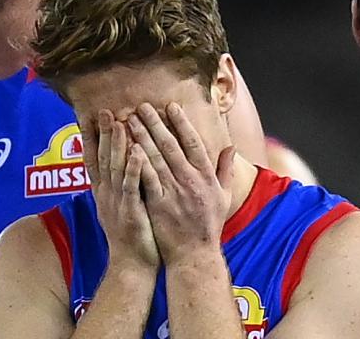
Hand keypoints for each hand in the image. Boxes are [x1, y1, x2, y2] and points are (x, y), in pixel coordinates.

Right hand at [81, 109, 159, 269]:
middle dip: (103, 133)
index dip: (91, 138)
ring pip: (116, 168)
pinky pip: (132, 186)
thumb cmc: (130, 235)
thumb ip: (116, 185)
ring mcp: (117, 202)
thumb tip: (116, 165)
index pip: (93, 159)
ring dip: (117, 145)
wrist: (132, 265)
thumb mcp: (117, 207)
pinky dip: (134, 168)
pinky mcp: (131, 211)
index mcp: (103, 192)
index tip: (89, 117)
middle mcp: (106, 194)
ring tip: (120, 122)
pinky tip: (138, 152)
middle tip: (103, 111)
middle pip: (103, 158)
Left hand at [127, 102, 234, 265]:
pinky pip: (147, 178)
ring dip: (142, 137)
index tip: (171, 105)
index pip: (193, 143)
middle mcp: (191, 181)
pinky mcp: (159, 204)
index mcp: (206, 177)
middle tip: (142, 106)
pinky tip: (128, 148)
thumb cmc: (208, 225)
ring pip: (156, 158)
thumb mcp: (224, 196)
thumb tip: (231, 146)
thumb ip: (226, 169)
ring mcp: (174, 192)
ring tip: (129, 120)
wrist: (194, 255)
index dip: (182, 123)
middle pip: (171, 146)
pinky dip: (138, 162)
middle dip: (155, 123)